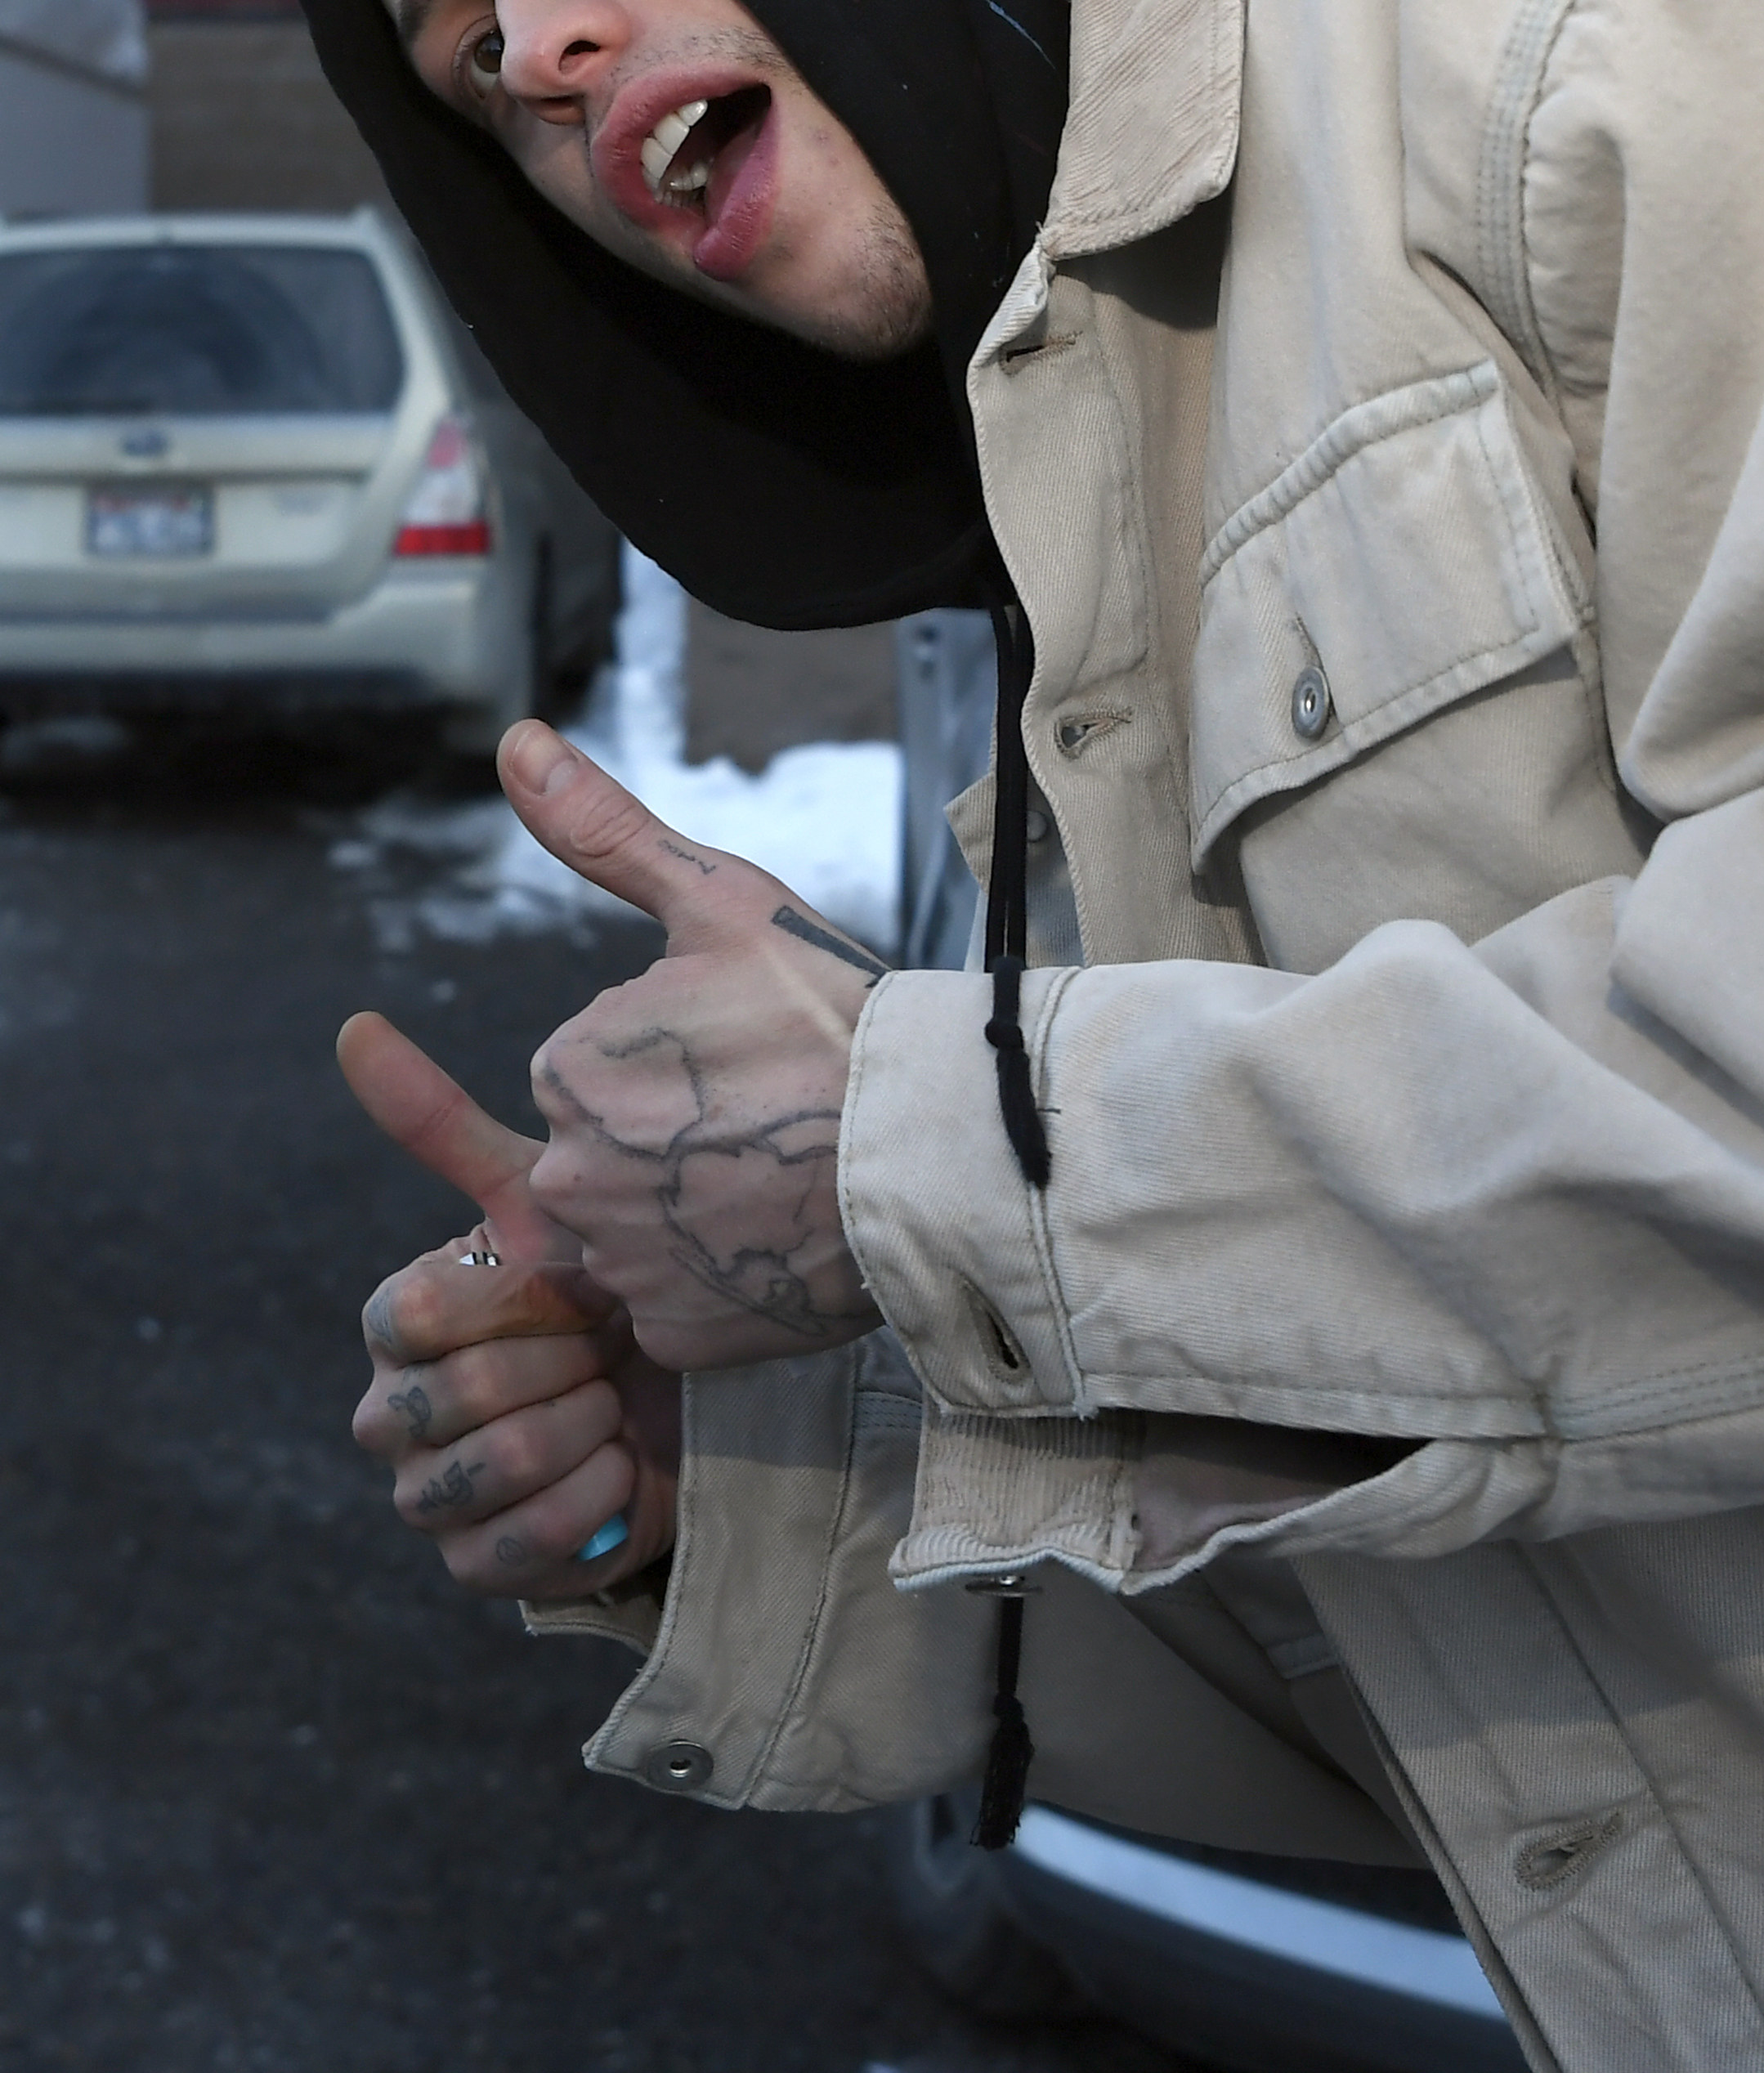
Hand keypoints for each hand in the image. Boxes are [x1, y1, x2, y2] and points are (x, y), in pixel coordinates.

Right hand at [343, 1013, 680, 1597]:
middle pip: (458, 1394)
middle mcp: (388, 1416)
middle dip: (567, 1363)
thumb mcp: (545, 1201)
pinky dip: (597, 1499)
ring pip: (492, 1467)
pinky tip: (624, 1465)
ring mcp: (424, 1498)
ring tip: (618, 1398)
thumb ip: (442, 1124)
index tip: (589, 1281)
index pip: (416, 1314)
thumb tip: (353, 1026)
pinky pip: (522, 1541)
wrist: (679, 1395)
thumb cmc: (607, 1287)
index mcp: (394, 1325)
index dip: (523, 1301)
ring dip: (587, 1426)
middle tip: (613, 1345)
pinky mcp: (475, 1569)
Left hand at [498, 719, 888, 1369]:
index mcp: (572, 1066)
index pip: (595, 1064)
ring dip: (696, 1206)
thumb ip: (603, 831)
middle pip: (608, 1148)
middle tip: (774, 1114)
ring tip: (786, 1174)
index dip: (678, 1057)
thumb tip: (516, 741)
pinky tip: (781, 1236)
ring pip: (641, 1226)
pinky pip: (675, 1300)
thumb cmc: (836, 1017)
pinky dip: (721, 1276)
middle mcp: (572, 1175)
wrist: (938, 1146)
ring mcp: (622, 1263)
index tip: (750, 1056)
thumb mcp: (723, 902)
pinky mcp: (673, 1331)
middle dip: (677, 1133)